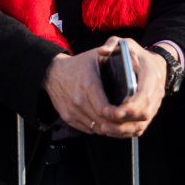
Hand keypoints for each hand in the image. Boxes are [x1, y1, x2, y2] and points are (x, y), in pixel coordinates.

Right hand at [43, 37, 167, 137]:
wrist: (52, 72)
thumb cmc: (78, 65)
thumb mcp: (96, 56)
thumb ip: (113, 55)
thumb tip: (132, 59)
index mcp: (88, 85)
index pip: (106, 110)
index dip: (119, 116)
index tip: (127, 113)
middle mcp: (79, 100)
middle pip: (103, 122)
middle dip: (118, 125)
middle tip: (129, 122)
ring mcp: (72, 110)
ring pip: (97, 128)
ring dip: (109, 128)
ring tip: (119, 123)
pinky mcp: (68, 117)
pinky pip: (88, 129)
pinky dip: (99, 128)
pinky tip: (106, 122)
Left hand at [97, 38, 166, 136]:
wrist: (155, 63)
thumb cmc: (136, 54)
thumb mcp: (125, 43)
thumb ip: (112, 44)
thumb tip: (102, 51)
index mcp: (151, 74)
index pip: (143, 96)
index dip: (129, 107)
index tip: (112, 112)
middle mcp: (156, 91)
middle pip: (144, 113)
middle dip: (125, 121)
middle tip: (105, 123)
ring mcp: (155, 103)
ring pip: (143, 123)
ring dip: (125, 130)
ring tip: (106, 130)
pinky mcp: (150, 111)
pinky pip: (141, 126)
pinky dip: (128, 132)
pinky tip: (113, 131)